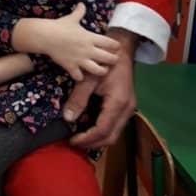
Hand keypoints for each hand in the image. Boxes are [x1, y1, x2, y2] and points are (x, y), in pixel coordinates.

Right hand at [32, 3, 119, 81]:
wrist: (46, 36)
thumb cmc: (60, 26)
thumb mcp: (71, 18)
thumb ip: (79, 12)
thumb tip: (81, 3)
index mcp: (91, 37)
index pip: (110, 43)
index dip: (116, 46)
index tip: (116, 47)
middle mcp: (88, 50)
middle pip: (109, 58)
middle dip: (114, 60)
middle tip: (114, 60)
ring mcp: (80, 60)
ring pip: (98, 70)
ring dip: (102, 71)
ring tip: (103, 70)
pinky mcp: (71, 67)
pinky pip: (80, 77)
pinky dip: (81, 77)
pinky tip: (81, 75)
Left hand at [64, 30, 136, 150]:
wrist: (121, 51)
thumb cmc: (104, 62)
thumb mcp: (88, 79)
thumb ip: (78, 98)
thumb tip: (67, 118)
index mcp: (118, 103)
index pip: (102, 130)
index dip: (86, 138)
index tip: (72, 140)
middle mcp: (126, 110)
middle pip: (111, 137)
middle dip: (92, 143)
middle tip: (74, 142)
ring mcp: (128, 109)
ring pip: (114, 133)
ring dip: (97, 138)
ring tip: (80, 137)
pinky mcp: (126, 107)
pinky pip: (115, 125)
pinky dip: (102, 130)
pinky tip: (88, 127)